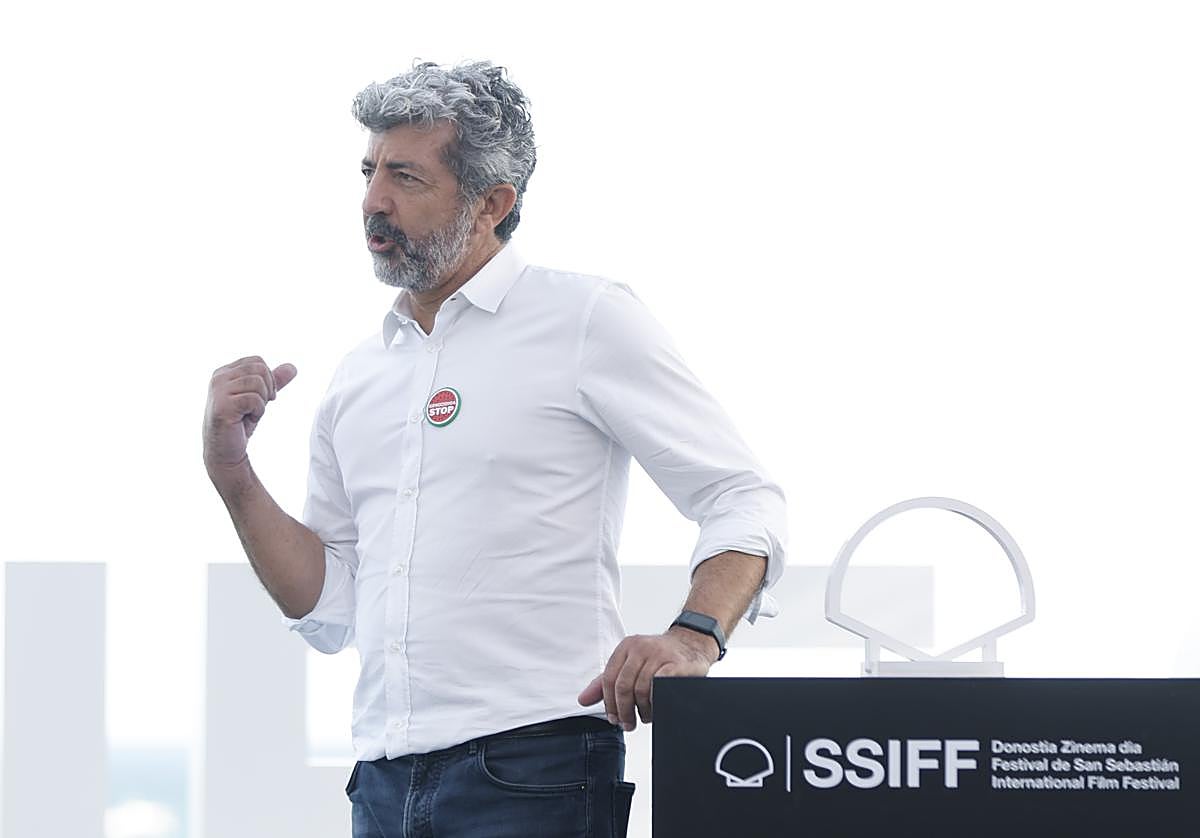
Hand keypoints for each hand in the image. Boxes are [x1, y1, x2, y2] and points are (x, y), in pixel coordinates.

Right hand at [203, 356, 296, 476]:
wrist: (225, 451)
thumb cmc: (240, 424)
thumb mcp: (259, 398)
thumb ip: (273, 381)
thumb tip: (293, 367)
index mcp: (224, 372)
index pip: (257, 361)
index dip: (269, 378)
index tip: (262, 397)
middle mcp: (218, 378)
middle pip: (260, 369)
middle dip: (267, 389)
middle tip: (257, 407)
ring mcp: (218, 391)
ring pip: (258, 383)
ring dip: (261, 403)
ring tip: (248, 414)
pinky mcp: (222, 406)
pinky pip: (254, 399)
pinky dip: (257, 411)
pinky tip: (245, 420)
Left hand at [576, 628, 718, 731]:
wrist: (693, 643)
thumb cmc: (659, 657)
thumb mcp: (629, 663)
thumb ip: (605, 681)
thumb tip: (583, 700)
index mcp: (626, 647)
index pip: (609, 679)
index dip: (609, 703)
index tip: (613, 718)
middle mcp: (640, 648)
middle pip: (623, 686)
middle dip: (623, 710)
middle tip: (627, 723)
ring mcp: (659, 655)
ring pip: (641, 689)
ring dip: (641, 710)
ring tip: (644, 716)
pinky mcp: (676, 664)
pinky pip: (659, 686)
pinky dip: (656, 701)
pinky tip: (657, 707)